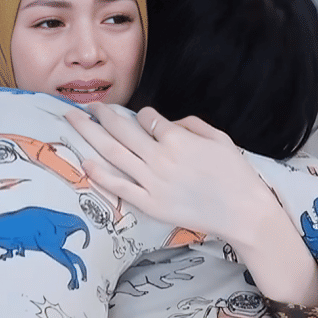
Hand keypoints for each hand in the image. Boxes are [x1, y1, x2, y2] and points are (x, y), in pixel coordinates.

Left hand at [64, 103, 269, 243]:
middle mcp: (160, 158)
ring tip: (74, 121)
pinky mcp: (150, 204)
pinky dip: (100, 175)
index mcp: (177, 139)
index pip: (147, 117)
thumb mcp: (219, 138)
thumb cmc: (236, 174)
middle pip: (121, 130)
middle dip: (100, 114)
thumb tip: (168, 122)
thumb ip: (191, 124)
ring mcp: (152, 183)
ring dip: (90, 134)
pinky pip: (119, 187)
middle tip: (85, 105)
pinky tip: (85, 162)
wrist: (243, 212)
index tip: (141, 117)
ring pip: (113, 153)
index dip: (143, 114)